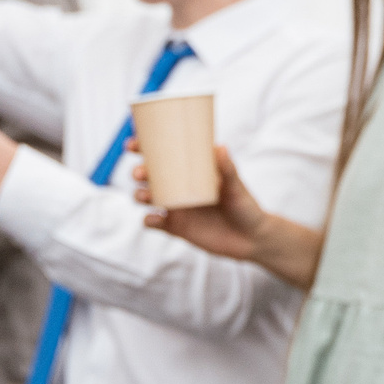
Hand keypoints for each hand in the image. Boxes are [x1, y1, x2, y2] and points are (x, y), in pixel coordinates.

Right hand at [136, 147, 263, 253]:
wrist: (251, 239)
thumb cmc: (245, 206)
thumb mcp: (236, 186)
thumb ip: (228, 168)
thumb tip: (221, 146)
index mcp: (191, 171)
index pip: (164, 155)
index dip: (144, 148)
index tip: (133, 144)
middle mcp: (179, 187)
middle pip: (150, 176)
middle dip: (138, 172)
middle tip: (140, 173)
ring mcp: (176, 207)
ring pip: (148, 197)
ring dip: (140, 194)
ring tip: (146, 196)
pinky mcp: (176, 228)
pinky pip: (155, 223)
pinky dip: (149, 221)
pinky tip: (153, 219)